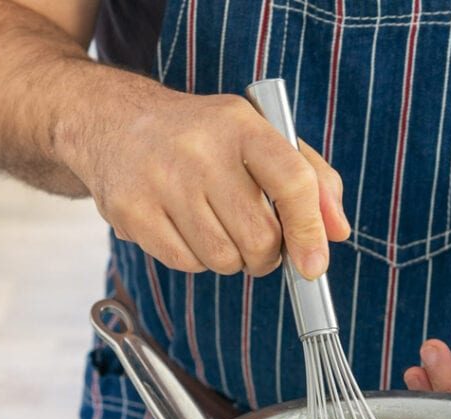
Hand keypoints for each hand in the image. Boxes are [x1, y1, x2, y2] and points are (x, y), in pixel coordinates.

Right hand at [64, 84, 349, 276]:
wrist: (113, 123)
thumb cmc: (203, 140)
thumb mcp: (260, 138)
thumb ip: (312, 180)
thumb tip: (337, 232)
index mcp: (240, 124)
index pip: (293, 182)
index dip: (310, 230)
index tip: (314, 264)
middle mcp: (200, 149)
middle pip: (260, 238)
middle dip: (266, 254)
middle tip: (255, 241)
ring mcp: (161, 180)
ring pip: (224, 259)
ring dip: (230, 259)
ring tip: (215, 227)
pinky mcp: (132, 210)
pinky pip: (187, 264)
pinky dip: (195, 260)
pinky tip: (184, 229)